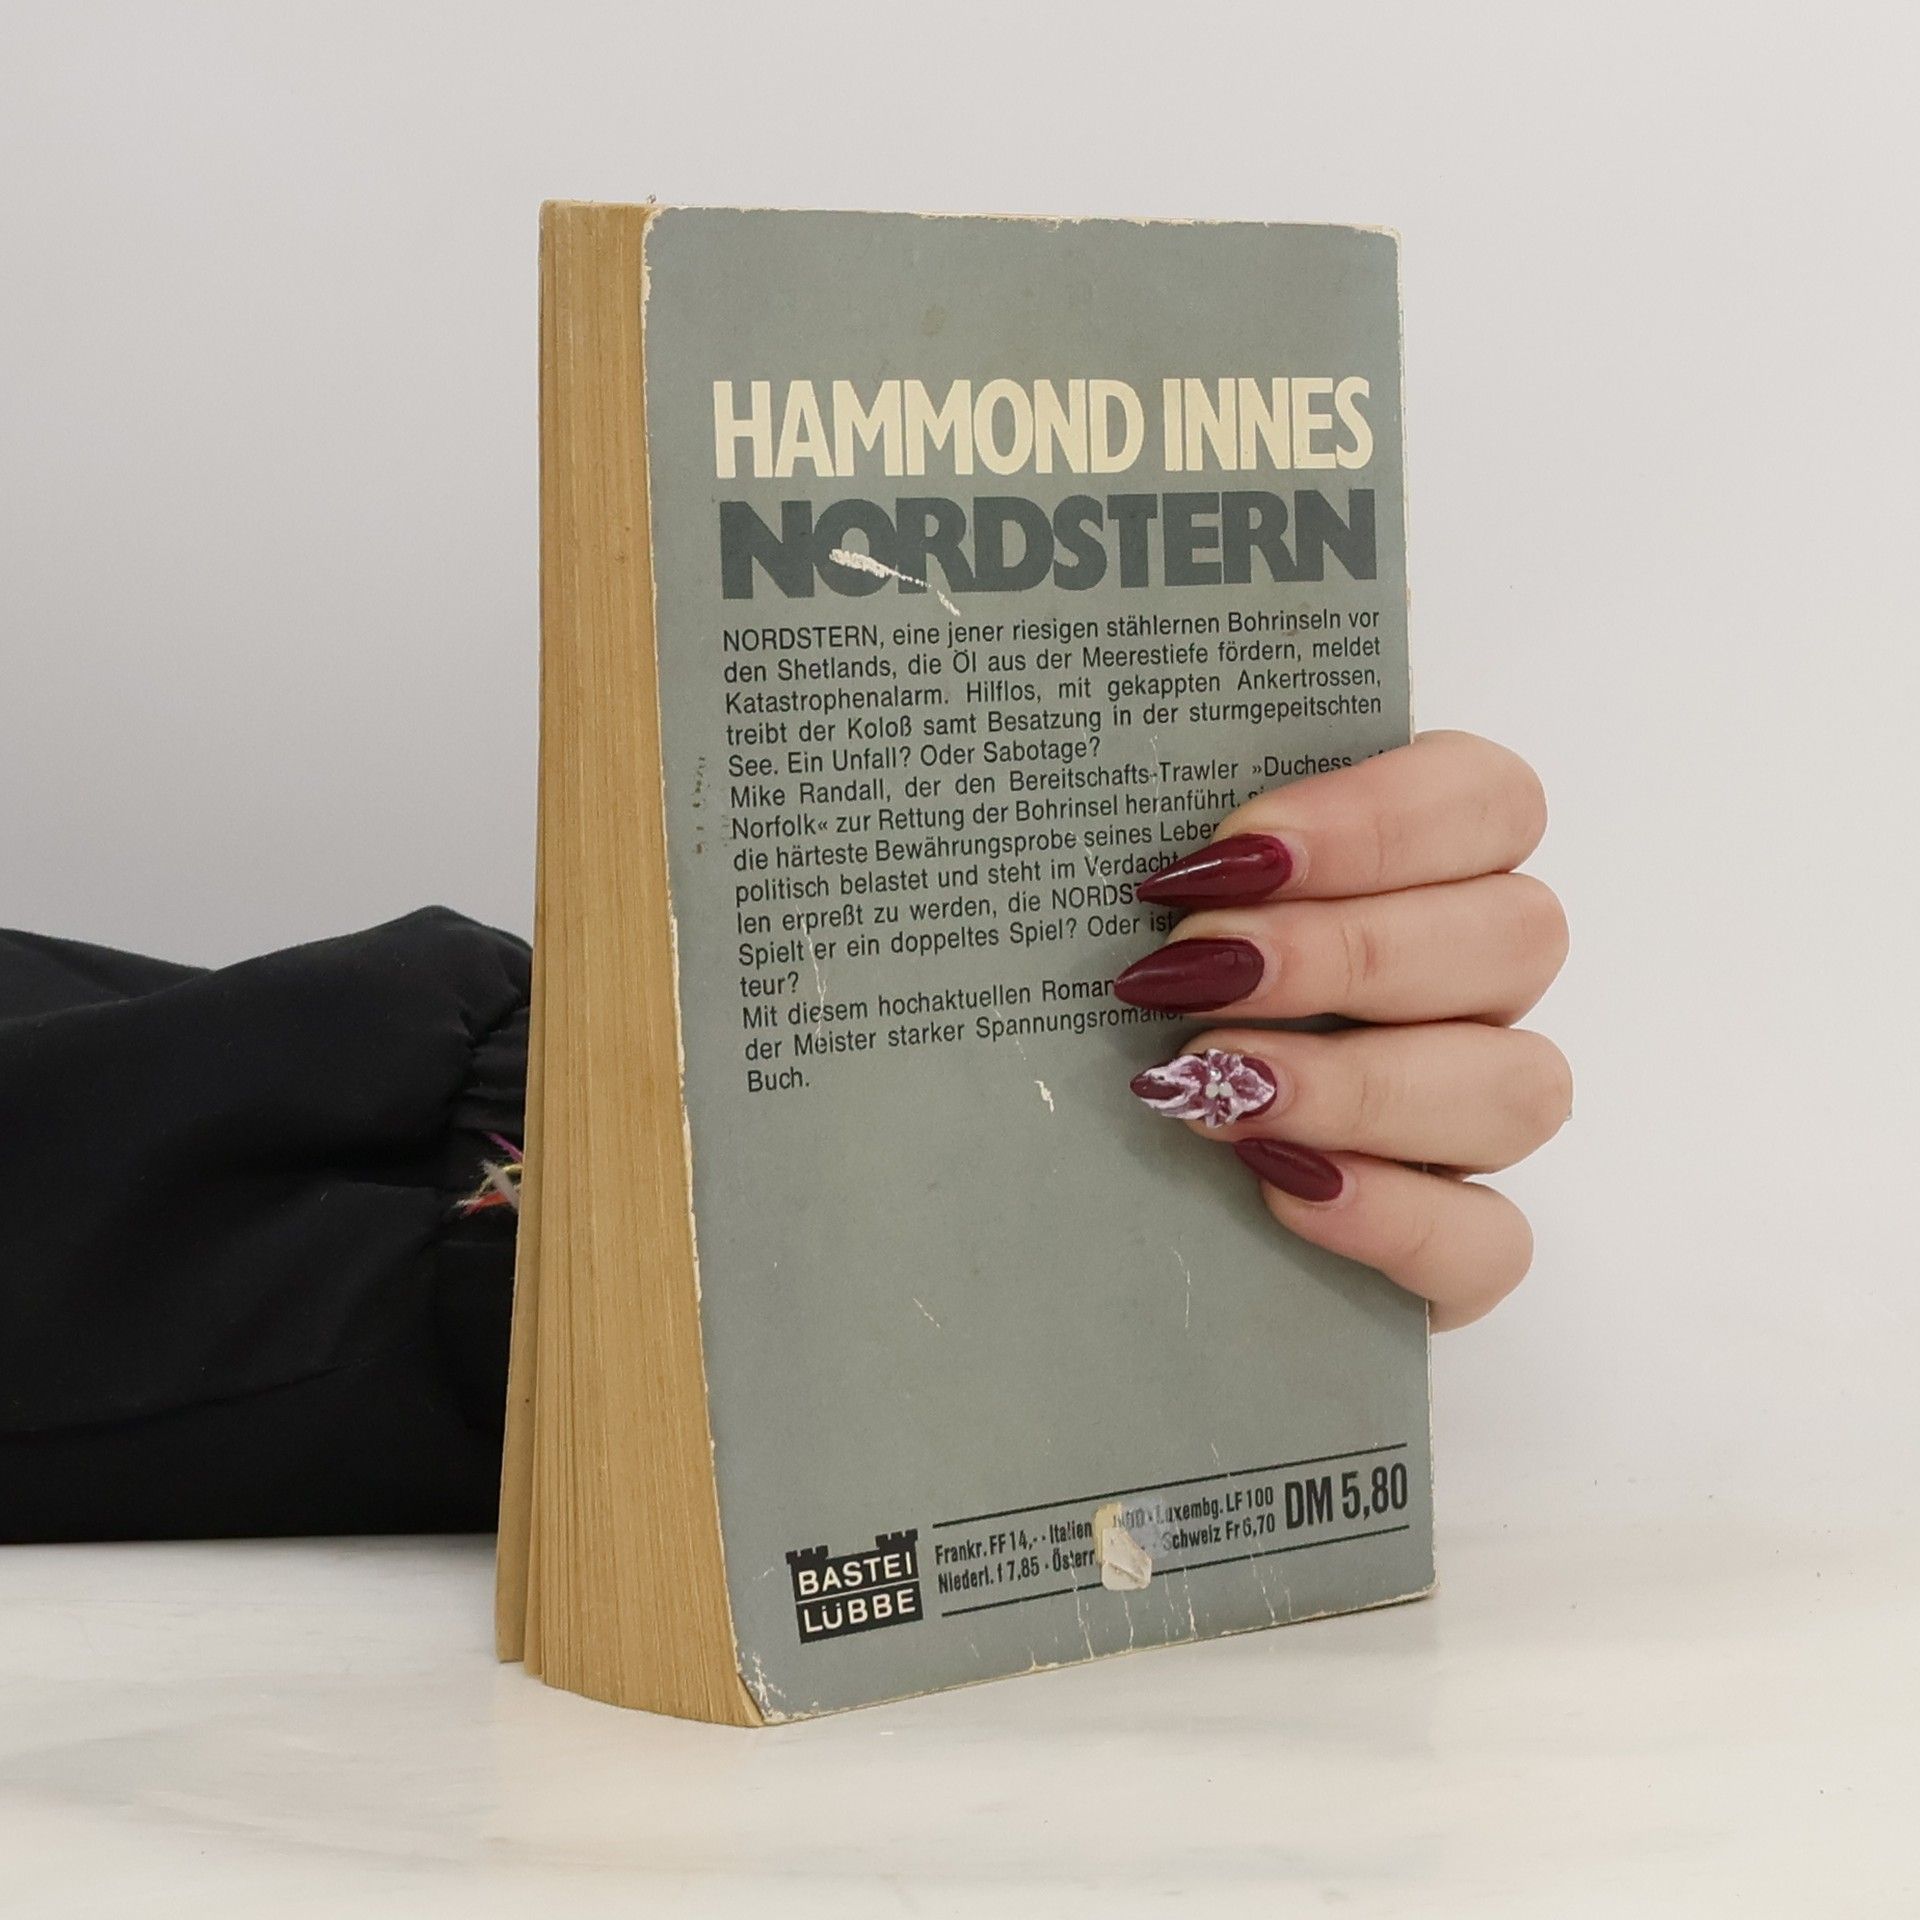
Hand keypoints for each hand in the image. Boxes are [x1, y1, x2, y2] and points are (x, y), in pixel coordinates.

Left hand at [1116, 731, 1568, 1329]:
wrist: (1093, 1196)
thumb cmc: (1134, 1010)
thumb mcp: (1151, 912)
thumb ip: (1184, 866)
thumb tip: (1150, 857)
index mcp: (1430, 868)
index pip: (1487, 799)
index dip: (1378, 820)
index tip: (1237, 856)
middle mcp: (1476, 986)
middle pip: (1515, 936)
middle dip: (1345, 952)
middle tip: (1197, 972)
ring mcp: (1477, 1119)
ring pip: (1517, 1087)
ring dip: (1360, 1083)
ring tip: (1212, 1086)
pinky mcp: (1462, 1248)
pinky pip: (1490, 1239)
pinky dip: (1390, 1214)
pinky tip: (1277, 1187)